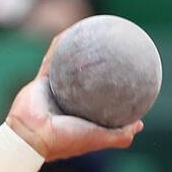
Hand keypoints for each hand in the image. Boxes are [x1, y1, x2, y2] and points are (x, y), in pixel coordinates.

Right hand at [5, 34, 142, 160]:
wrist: (32, 135)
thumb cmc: (65, 139)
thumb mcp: (99, 138)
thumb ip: (120, 135)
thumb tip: (139, 125)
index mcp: (81, 116)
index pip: (100, 101)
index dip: (112, 90)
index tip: (126, 78)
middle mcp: (68, 102)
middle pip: (85, 81)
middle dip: (96, 66)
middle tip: (111, 52)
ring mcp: (54, 91)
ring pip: (68, 66)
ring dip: (77, 51)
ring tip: (91, 35)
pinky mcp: (41, 80)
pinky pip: (52, 58)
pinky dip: (60, 45)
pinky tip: (72, 31)